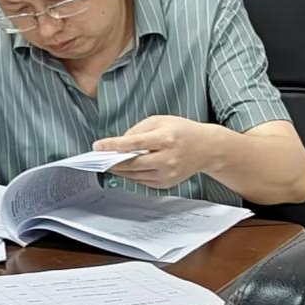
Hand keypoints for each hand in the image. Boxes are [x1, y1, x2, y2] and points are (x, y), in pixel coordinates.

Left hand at [93, 115, 215, 189]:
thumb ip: (138, 130)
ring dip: (119, 170)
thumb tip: (120, 143)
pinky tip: (125, 168)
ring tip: (108, 163)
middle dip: (112, 162)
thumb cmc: (182, 131)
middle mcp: (167, 158)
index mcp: (165, 139)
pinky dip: (131, 175)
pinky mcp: (167, 183)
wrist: (207, 149)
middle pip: (133, 164)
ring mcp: (168, 173)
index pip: (134, 143)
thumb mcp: (160, 121)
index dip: (114, 145)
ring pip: (135, 175)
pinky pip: (143, 181)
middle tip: (99, 158)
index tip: (98, 146)